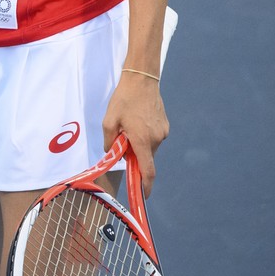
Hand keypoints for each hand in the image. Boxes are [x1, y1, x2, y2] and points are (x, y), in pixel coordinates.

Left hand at [101, 73, 168, 197]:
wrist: (142, 80)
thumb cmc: (123, 100)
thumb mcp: (109, 121)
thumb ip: (110, 142)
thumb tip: (113, 154)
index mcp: (142, 141)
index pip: (147, 170)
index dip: (146, 186)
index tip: (143, 196)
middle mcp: (156, 139)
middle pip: (145, 158)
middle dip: (134, 157)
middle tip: (122, 143)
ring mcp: (163, 132)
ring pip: (149, 148)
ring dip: (139, 145)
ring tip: (128, 127)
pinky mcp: (165, 126)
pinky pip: (153, 138)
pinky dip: (145, 137)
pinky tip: (136, 121)